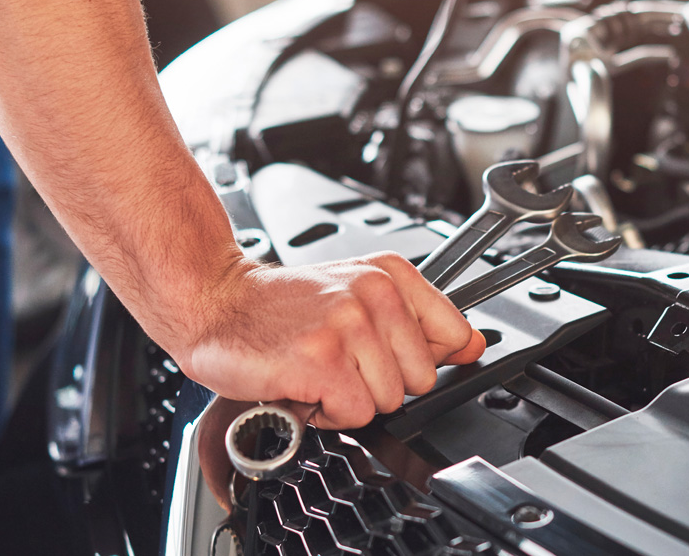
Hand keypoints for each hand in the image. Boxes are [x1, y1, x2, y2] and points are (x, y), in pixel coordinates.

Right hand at [176, 251, 485, 429]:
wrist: (215, 302)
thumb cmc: (280, 306)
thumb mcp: (357, 294)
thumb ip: (420, 320)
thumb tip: (473, 344)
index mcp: (389, 274)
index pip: (453, 334)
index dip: (419, 359)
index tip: (387, 355)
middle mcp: (374, 293)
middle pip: (421, 379)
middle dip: (380, 384)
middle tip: (338, 361)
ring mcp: (349, 325)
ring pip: (388, 401)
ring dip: (348, 400)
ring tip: (317, 371)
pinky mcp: (322, 360)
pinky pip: (355, 415)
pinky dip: (325, 414)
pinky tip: (303, 386)